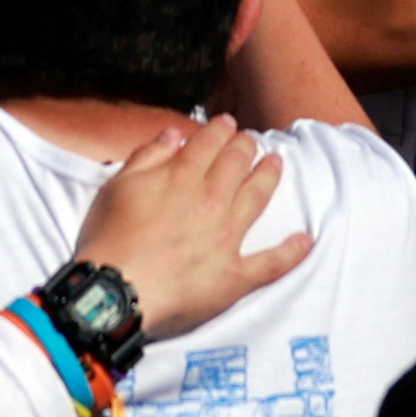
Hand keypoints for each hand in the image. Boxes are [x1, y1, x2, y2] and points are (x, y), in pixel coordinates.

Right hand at [62, 114, 309, 337]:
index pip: (208, 143)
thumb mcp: (117, 187)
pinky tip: (306, 240)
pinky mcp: (235, 276)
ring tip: (278, 163)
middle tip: (252, 141)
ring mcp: (227, 238)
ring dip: (269, 177)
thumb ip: (148, 157)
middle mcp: (211, 201)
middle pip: (236, 164)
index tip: (228, 123)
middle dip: (246, 147)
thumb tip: (174, 133)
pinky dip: (291, 251)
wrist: (116, 293)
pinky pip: (271, 263)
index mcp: (181, 177)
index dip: (220, 130)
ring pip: (257, 199)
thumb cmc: (108, 240)